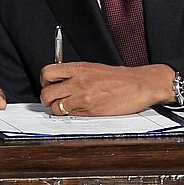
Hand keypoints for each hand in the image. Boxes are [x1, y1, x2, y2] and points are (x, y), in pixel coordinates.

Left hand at [39, 62, 173, 116]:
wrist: (139, 85)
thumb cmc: (120, 78)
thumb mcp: (94, 68)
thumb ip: (76, 73)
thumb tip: (60, 80)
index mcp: (79, 68)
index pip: (48, 72)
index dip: (44, 81)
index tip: (49, 84)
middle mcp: (78, 82)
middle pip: (47, 93)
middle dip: (47, 99)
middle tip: (53, 99)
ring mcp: (83, 98)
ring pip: (56, 108)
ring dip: (58, 109)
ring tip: (66, 107)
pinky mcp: (90, 112)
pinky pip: (70, 116)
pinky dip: (71, 115)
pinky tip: (79, 110)